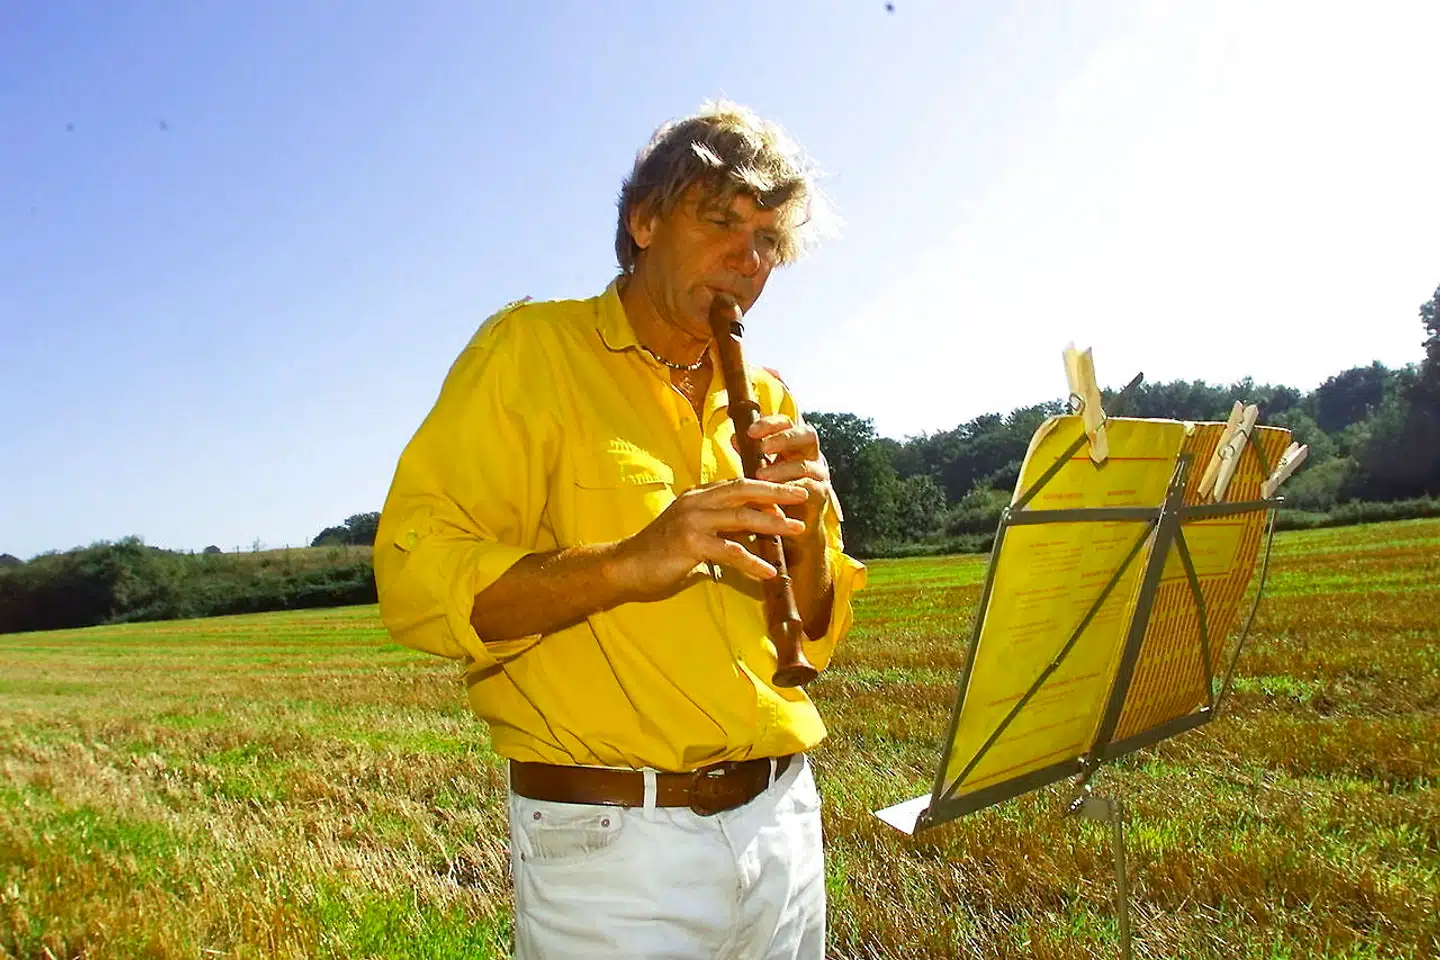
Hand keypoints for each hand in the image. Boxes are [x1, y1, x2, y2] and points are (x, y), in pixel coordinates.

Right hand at [609, 478, 809, 597]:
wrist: (625, 566)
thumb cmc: (660, 553)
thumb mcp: (693, 532)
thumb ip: (718, 527)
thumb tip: (750, 532)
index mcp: (698, 496)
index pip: (738, 484)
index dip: (766, 485)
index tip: (791, 489)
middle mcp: (696, 502)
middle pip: (744, 490)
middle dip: (776, 491)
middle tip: (803, 494)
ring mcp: (692, 521)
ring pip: (741, 517)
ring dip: (773, 523)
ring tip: (796, 529)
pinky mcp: (690, 543)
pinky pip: (730, 551)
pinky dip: (753, 561)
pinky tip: (769, 571)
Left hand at [742, 415, 831, 557]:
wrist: (793, 530)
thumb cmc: (776, 495)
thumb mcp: (762, 471)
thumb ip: (751, 455)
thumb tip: (734, 437)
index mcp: (797, 446)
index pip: (788, 423)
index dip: (771, 423)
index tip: (750, 431)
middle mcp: (812, 456)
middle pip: (807, 435)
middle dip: (783, 439)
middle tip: (763, 448)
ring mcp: (820, 475)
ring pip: (804, 464)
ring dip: (781, 468)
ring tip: (760, 475)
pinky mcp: (821, 494)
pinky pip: (808, 487)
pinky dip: (790, 487)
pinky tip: (774, 491)